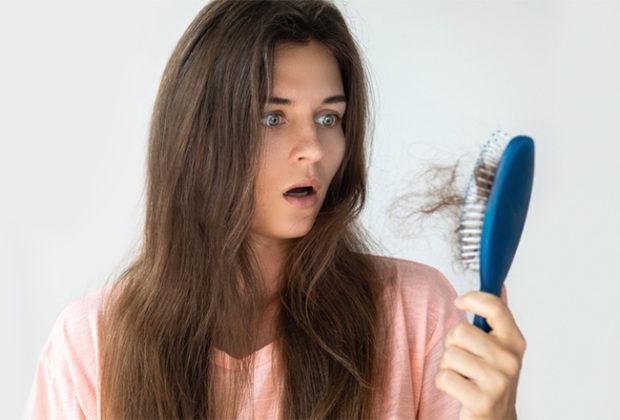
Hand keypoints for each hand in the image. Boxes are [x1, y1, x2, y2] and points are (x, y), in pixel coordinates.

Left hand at [435, 286, 525, 419]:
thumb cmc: (491, 381)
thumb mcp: (499, 349)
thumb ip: (497, 320)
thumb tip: (501, 286)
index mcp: (515, 342)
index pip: (495, 307)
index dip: (473, 298)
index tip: (460, 302)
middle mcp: (510, 360)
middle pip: (460, 332)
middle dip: (453, 344)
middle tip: (463, 359)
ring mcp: (498, 382)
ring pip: (450, 355)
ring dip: (448, 366)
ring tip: (463, 376)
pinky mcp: (483, 401)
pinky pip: (444, 377)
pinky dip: (444, 383)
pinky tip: (459, 390)